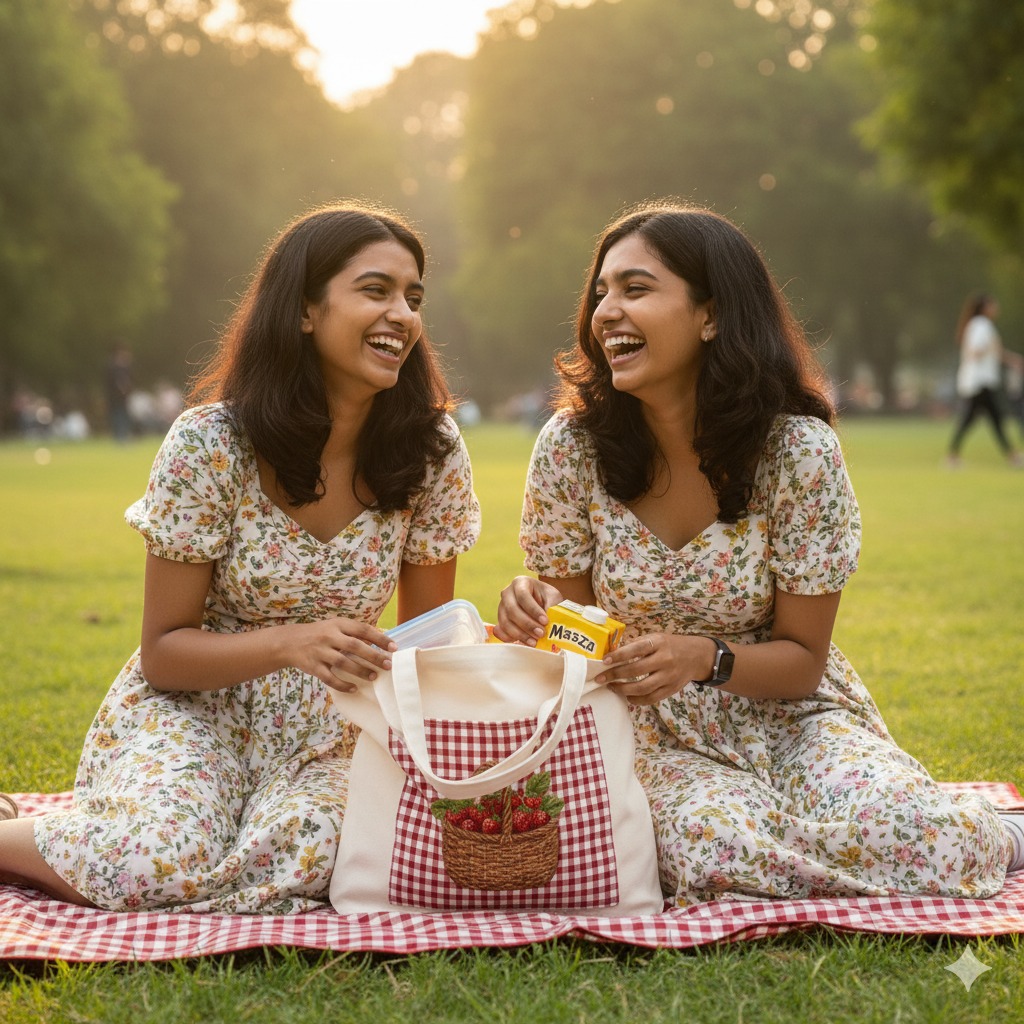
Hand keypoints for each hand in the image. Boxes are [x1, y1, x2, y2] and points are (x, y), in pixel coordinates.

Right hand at [288, 617, 396, 691]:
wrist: (289, 642)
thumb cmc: (320, 634)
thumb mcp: (335, 627)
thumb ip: (354, 632)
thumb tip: (380, 641)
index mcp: (338, 624)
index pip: (362, 629)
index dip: (379, 638)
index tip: (394, 647)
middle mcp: (329, 636)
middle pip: (355, 646)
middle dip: (373, 656)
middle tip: (388, 665)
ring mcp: (320, 652)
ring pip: (343, 662)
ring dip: (360, 670)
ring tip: (374, 676)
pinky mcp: (313, 666)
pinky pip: (329, 678)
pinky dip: (342, 684)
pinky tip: (354, 688)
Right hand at [494, 576, 562, 644]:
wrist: (542, 602)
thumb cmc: (547, 598)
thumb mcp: (553, 597)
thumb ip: (551, 607)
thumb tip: (549, 623)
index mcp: (520, 582)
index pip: (523, 595)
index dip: (533, 610)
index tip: (545, 621)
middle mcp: (507, 593)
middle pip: (512, 610)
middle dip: (527, 624)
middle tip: (541, 633)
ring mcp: (501, 607)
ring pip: (505, 622)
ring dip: (520, 634)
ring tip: (534, 641)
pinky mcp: (500, 620)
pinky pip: (501, 631)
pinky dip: (511, 639)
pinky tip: (524, 642)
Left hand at [596, 633, 714, 704]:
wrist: (696, 656)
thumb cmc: (670, 645)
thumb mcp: (655, 638)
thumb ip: (637, 645)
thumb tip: (613, 653)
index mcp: (658, 643)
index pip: (635, 649)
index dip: (619, 656)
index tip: (605, 661)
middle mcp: (664, 660)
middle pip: (636, 670)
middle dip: (615, 675)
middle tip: (601, 678)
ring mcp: (669, 676)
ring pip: (642, 688)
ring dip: (623, 690)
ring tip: (612, 687)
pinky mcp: (671, 689)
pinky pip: (651, 698)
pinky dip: (637, 700)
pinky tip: (627, 697)